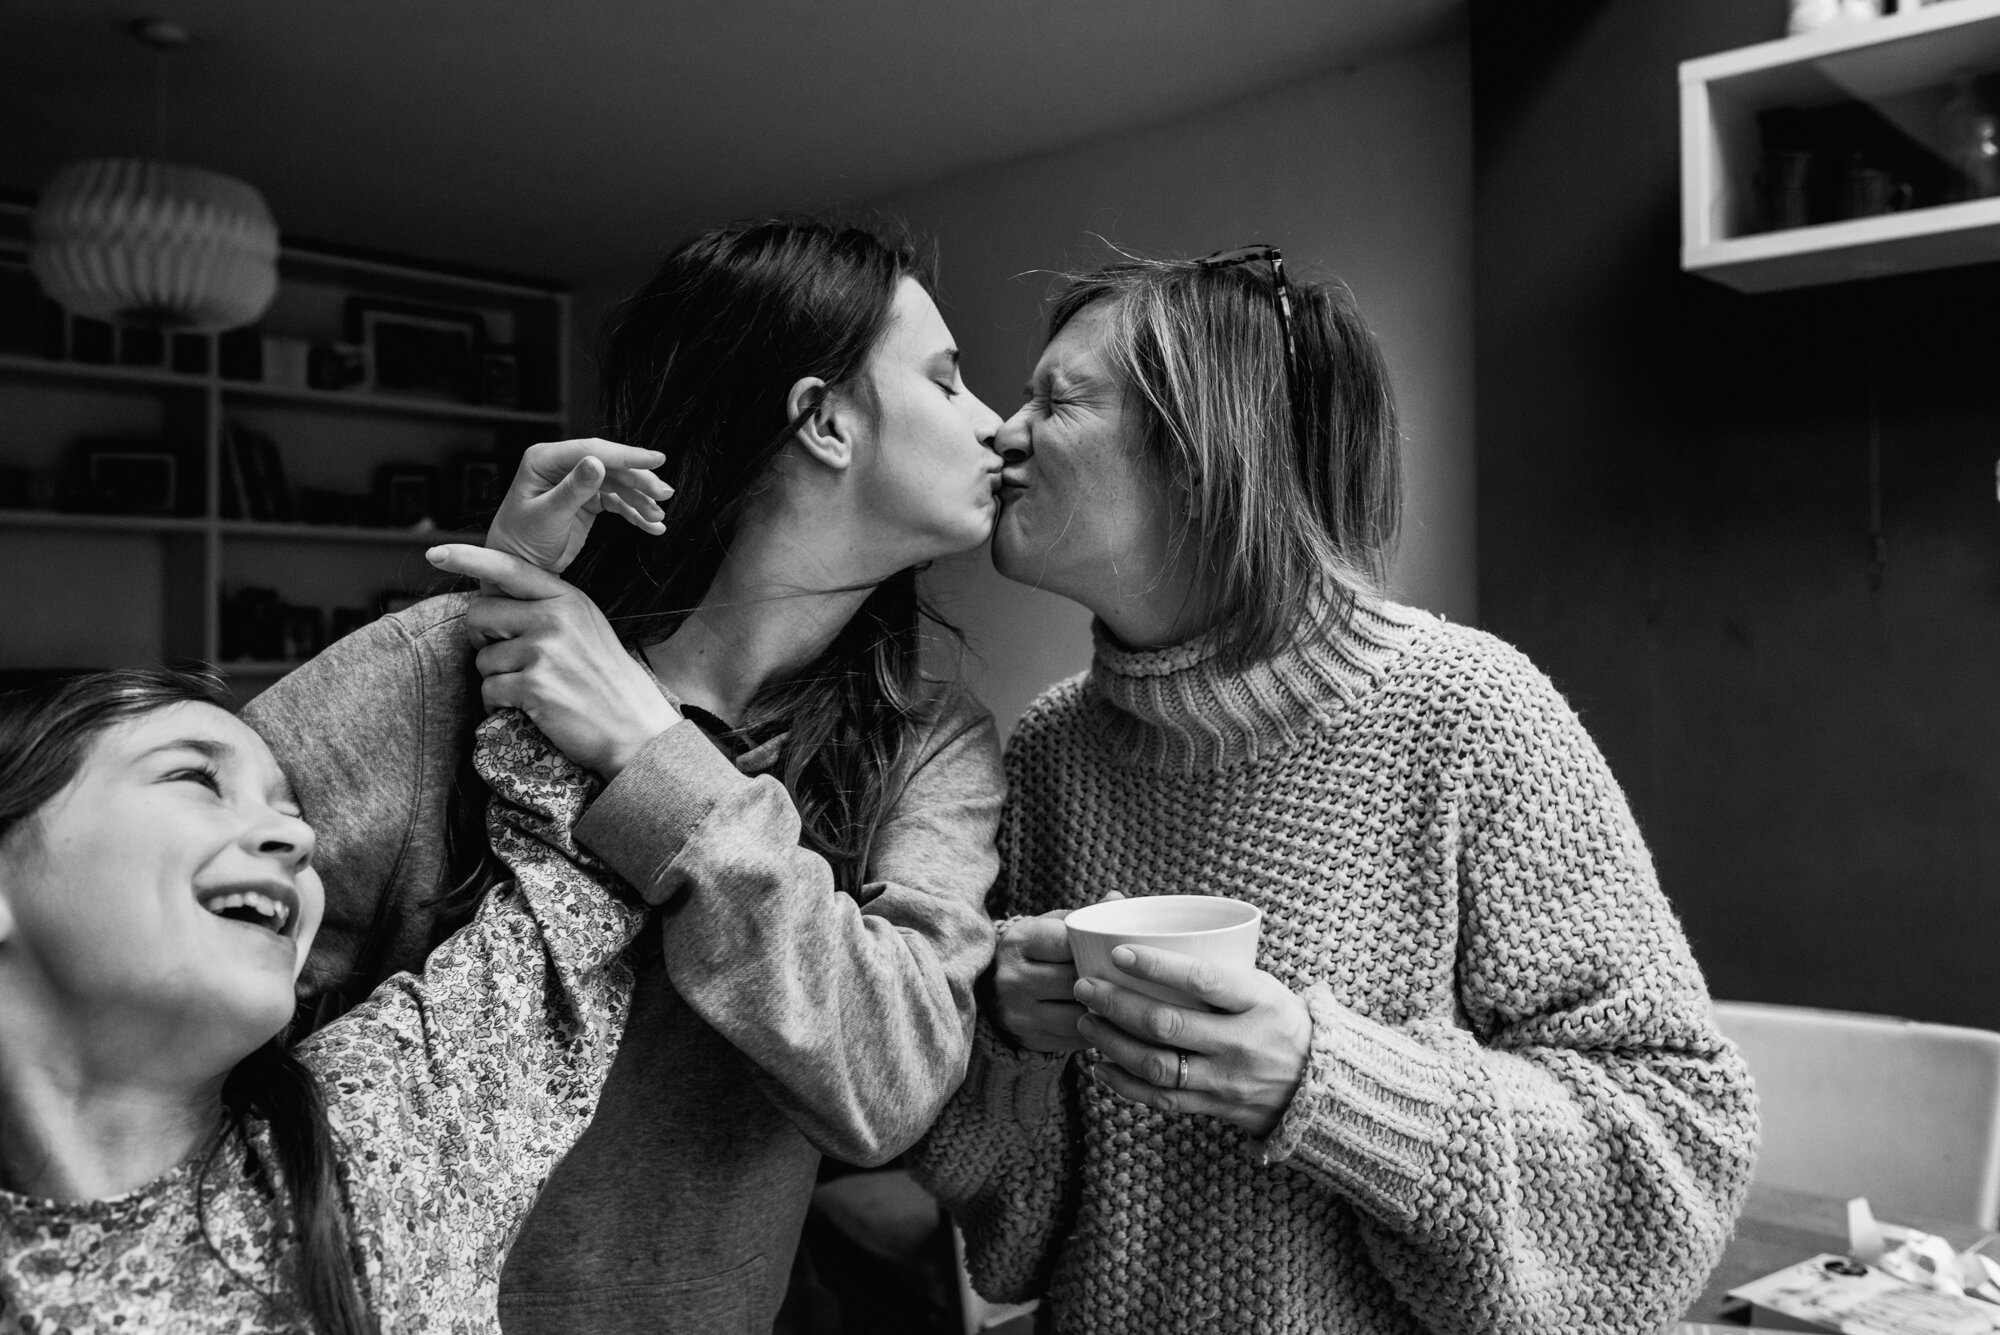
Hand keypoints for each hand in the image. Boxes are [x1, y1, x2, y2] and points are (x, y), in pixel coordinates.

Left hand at [426, 544, 680, 779]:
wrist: (637, 730)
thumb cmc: (607, 683)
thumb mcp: (586, 629)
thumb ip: (546, 610)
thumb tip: (490, 607)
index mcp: (568, 599)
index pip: (510, 569)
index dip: (469, 558)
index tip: (436, 552)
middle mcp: (555, 618)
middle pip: (479, 615)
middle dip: (482, 640)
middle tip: (507, 659)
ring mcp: (544, 650)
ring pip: (482, 659)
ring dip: (497, 680)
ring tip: (534, 690)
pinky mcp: (534, 685)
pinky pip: (489, 691)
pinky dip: (500, 706)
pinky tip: (529, 709)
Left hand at [486, 437, 672, 576]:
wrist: (518, 570)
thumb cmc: (520, 543)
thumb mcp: (548, 516)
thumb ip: (573, 490)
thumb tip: (597, 463)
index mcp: (545, 460)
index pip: (593, 450)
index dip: (627, 455)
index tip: (657, 459)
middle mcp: (562, 466)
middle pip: (611, 466)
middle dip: (639, 481)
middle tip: (665, 494)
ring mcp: (576, 483)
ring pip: (618, 484)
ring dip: (640, 500)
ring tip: (658, 518)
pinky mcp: (587, 501)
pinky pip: (617, 502)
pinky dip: (635, 513)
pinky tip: (652, 525)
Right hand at [988, 892, 1124, 1054]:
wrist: (994, 991)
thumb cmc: (1035, 952)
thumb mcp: (1050, 927)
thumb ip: (1083, 916)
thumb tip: (1117, 898)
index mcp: (1017, 941)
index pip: (1067, 942)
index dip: (1097, 947)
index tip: (1121, 950)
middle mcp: (1011, 978)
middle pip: (1075, 980)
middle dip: (1107, 980)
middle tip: (1135, 978)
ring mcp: (1017, 1012)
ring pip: (1078, 1014)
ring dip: (1106, 1010)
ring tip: (1130, 1002)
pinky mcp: (1028, 1040)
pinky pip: (1074, 1039)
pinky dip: (1097, 1031)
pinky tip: (1112, 1022)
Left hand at [1074, 945, 1311, 1137]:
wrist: (1316, 1085)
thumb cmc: (1278, 1020)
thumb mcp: (1262, 986)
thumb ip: (1216, 968)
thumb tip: (1151, 936)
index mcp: (1258, 1001)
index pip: (1204, 980)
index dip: (1158, 965)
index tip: (1119, 952)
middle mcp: (1242, 1042)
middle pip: (1169, 1024)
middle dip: (1117, 1004)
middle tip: (1085, 987)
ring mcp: (1227, 1079)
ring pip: (1157, 1065)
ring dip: (1113, 1042)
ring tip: (1087, 1021)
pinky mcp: (1213, 1106)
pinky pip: (1160, 1099)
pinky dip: (1124, 1084)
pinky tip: (1100, 1065)